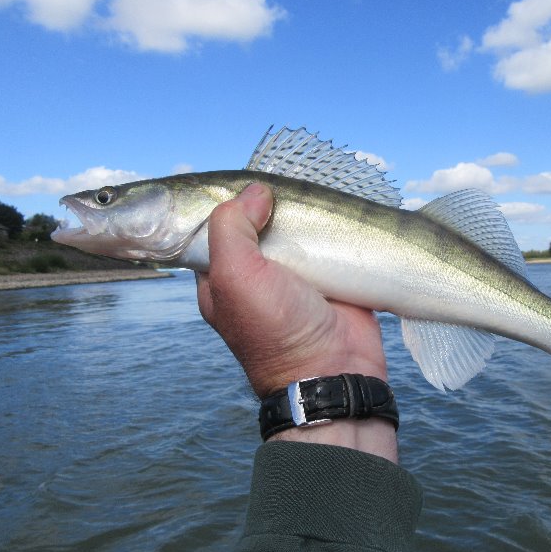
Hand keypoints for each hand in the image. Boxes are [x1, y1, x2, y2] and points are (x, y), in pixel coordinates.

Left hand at [196, 183, 396, 460]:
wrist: (336, 370)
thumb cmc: (275, 330)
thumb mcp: (235, 276)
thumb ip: (231, 227)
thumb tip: (257, 191)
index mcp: (222, 279)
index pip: (214, 230)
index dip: (227, 203)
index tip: (246, 181)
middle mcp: (256, 278)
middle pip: (259, 226)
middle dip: (272, 205)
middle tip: (286, 187)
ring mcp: (296, 279)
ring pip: (296, 233)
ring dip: (305, 215)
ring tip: (313, 195)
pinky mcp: (332, 280)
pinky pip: (330, 246)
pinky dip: (334, 230)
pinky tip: (335, 212)